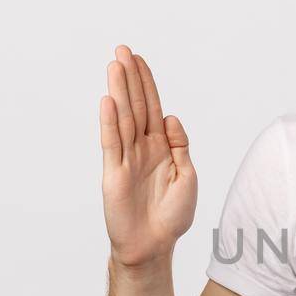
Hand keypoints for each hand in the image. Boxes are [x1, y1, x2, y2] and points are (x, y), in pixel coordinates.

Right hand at [99, 45, 196, 268]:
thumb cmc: (172, 216)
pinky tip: (107, 100)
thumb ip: (180, 146)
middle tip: (122, 50)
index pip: (153, 108)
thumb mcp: (187, 177)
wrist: (153, 245)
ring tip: (114, 65)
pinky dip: (109, 121)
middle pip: (136, 106)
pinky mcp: (113, 172)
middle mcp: (142, 148)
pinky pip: (111, 142)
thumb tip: (171, 117)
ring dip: (119, 91)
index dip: (147, 84)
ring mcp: (126, 158)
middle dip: (130, 78)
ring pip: (122, 117)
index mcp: (161, 147)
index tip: (140, 60)